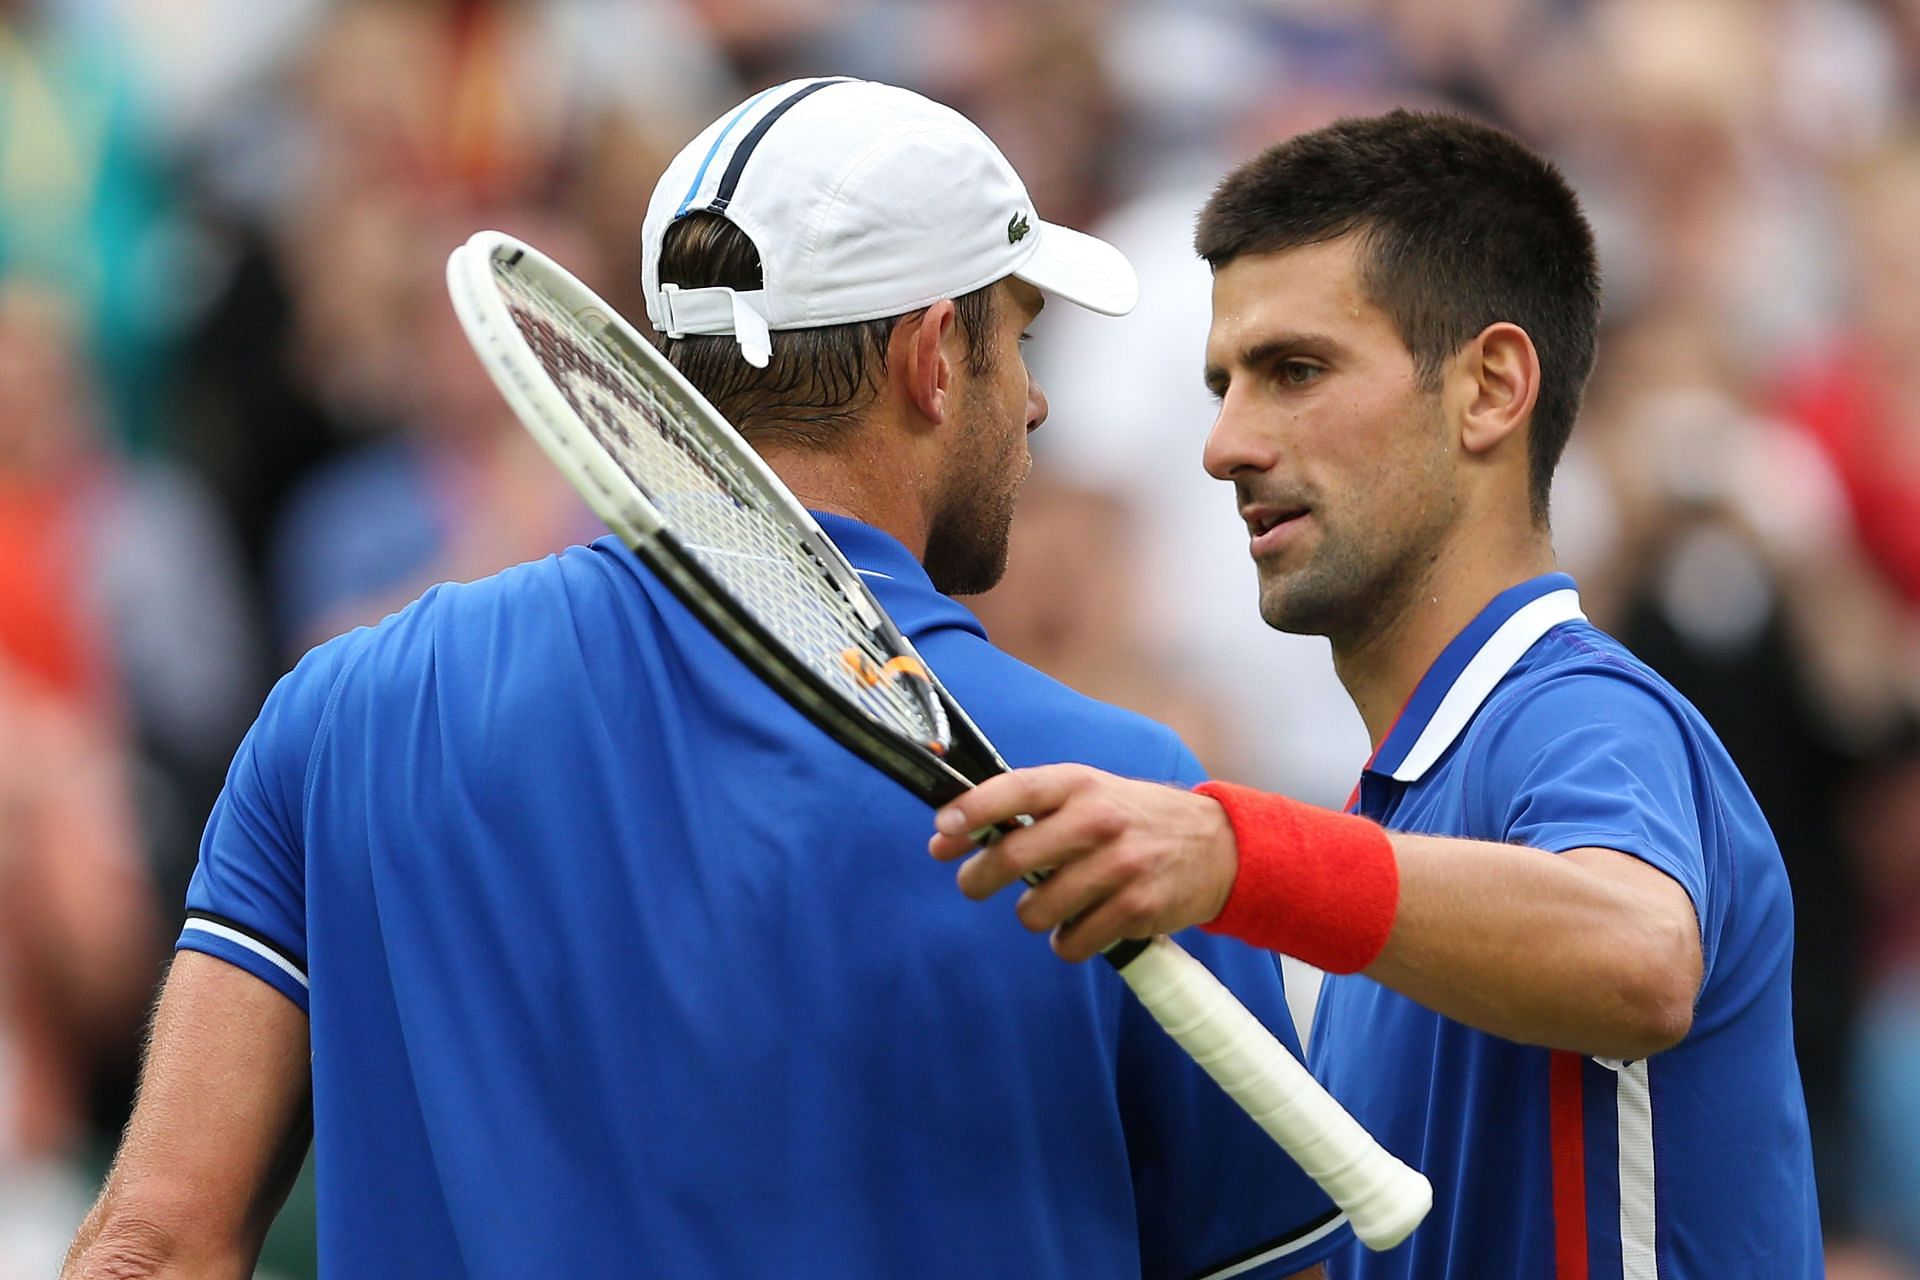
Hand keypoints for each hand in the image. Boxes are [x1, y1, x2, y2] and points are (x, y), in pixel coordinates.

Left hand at [927, 765, 1239, 961]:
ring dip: (1031, 914)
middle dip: (977, 878)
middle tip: (973, 884)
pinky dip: (1066, 941)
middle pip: (1013, 857)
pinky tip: (1081, 925)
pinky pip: (1071, 942)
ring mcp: (1120, 866)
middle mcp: (1099, 820)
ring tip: (1050, 903)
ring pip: (1035, 910)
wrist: (1218, 845)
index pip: (1014, 791)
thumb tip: (947, 835)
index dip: (971, 812)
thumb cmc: (1134, 818)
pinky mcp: (1137, 908)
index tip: (942, 832)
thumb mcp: (1090, 794)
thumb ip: (1027, 810)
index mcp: (1080, 784)